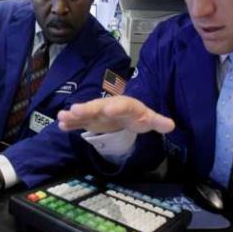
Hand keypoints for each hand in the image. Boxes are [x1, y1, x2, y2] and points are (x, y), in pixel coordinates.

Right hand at [57, 95, 174, 134]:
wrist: (126, 114)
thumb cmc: (137, 115)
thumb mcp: (149, 118)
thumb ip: (158, 121)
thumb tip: (171, 125)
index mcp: (125, 105)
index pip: (122, 105)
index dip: (115, 107)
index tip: (107, 109)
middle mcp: (109, 107)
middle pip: (98, 107)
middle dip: (87, 109)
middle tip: (74, 110)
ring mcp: (98, 113)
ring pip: (85, 113)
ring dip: (74, 115)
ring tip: (62, 117)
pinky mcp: (90, 120)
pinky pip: (79, 120)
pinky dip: (70, 122)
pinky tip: (61, 125)